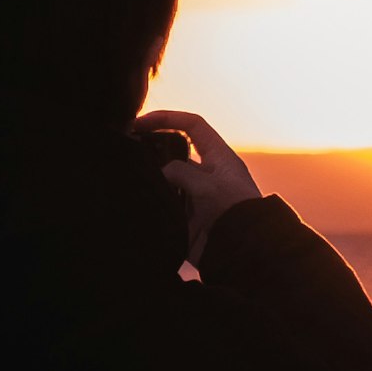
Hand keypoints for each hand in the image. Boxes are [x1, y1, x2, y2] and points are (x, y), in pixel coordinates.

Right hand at [138, 109, 260, 264]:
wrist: (242, 252)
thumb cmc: (234, 211)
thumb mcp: (207, 184)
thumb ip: (179, 171)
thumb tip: (159, 174)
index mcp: (218, 157)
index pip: (192, 126)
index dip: (168, 118)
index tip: (141, 122)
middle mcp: (206, 174)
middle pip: (173, 153)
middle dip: (153, 152)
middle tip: (129, 152)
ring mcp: (195, 197)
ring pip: (166, 181)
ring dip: (152, 180)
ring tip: (133, 179)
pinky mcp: (186, 219)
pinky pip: (164, 206)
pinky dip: (153, 204)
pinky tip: (139, 202)